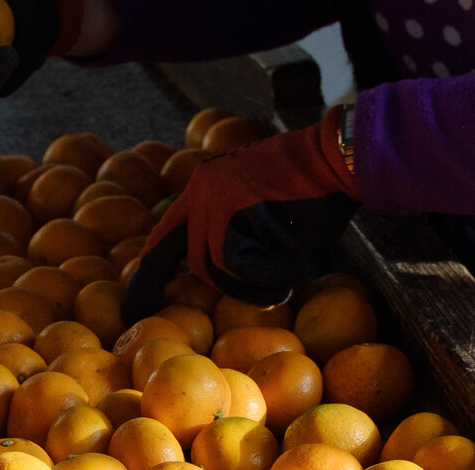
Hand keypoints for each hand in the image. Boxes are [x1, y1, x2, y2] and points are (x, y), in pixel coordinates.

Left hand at [124, 107, 360, 320]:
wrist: (339, 158)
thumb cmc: (315, 193)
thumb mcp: (264, 214)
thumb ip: (236, 238)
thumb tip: (224, 280)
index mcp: (204, 189)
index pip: (164, 239)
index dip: (149, 276)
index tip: (135, 307)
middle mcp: (200, 191)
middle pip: (198, 264)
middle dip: (238, 284)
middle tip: (277, 286)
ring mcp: (211, 198)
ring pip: (217, 268)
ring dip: (260, 278)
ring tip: (293, 260)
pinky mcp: (229, 208)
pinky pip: (238, 263)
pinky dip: (269, 268)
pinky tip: (294, 248)